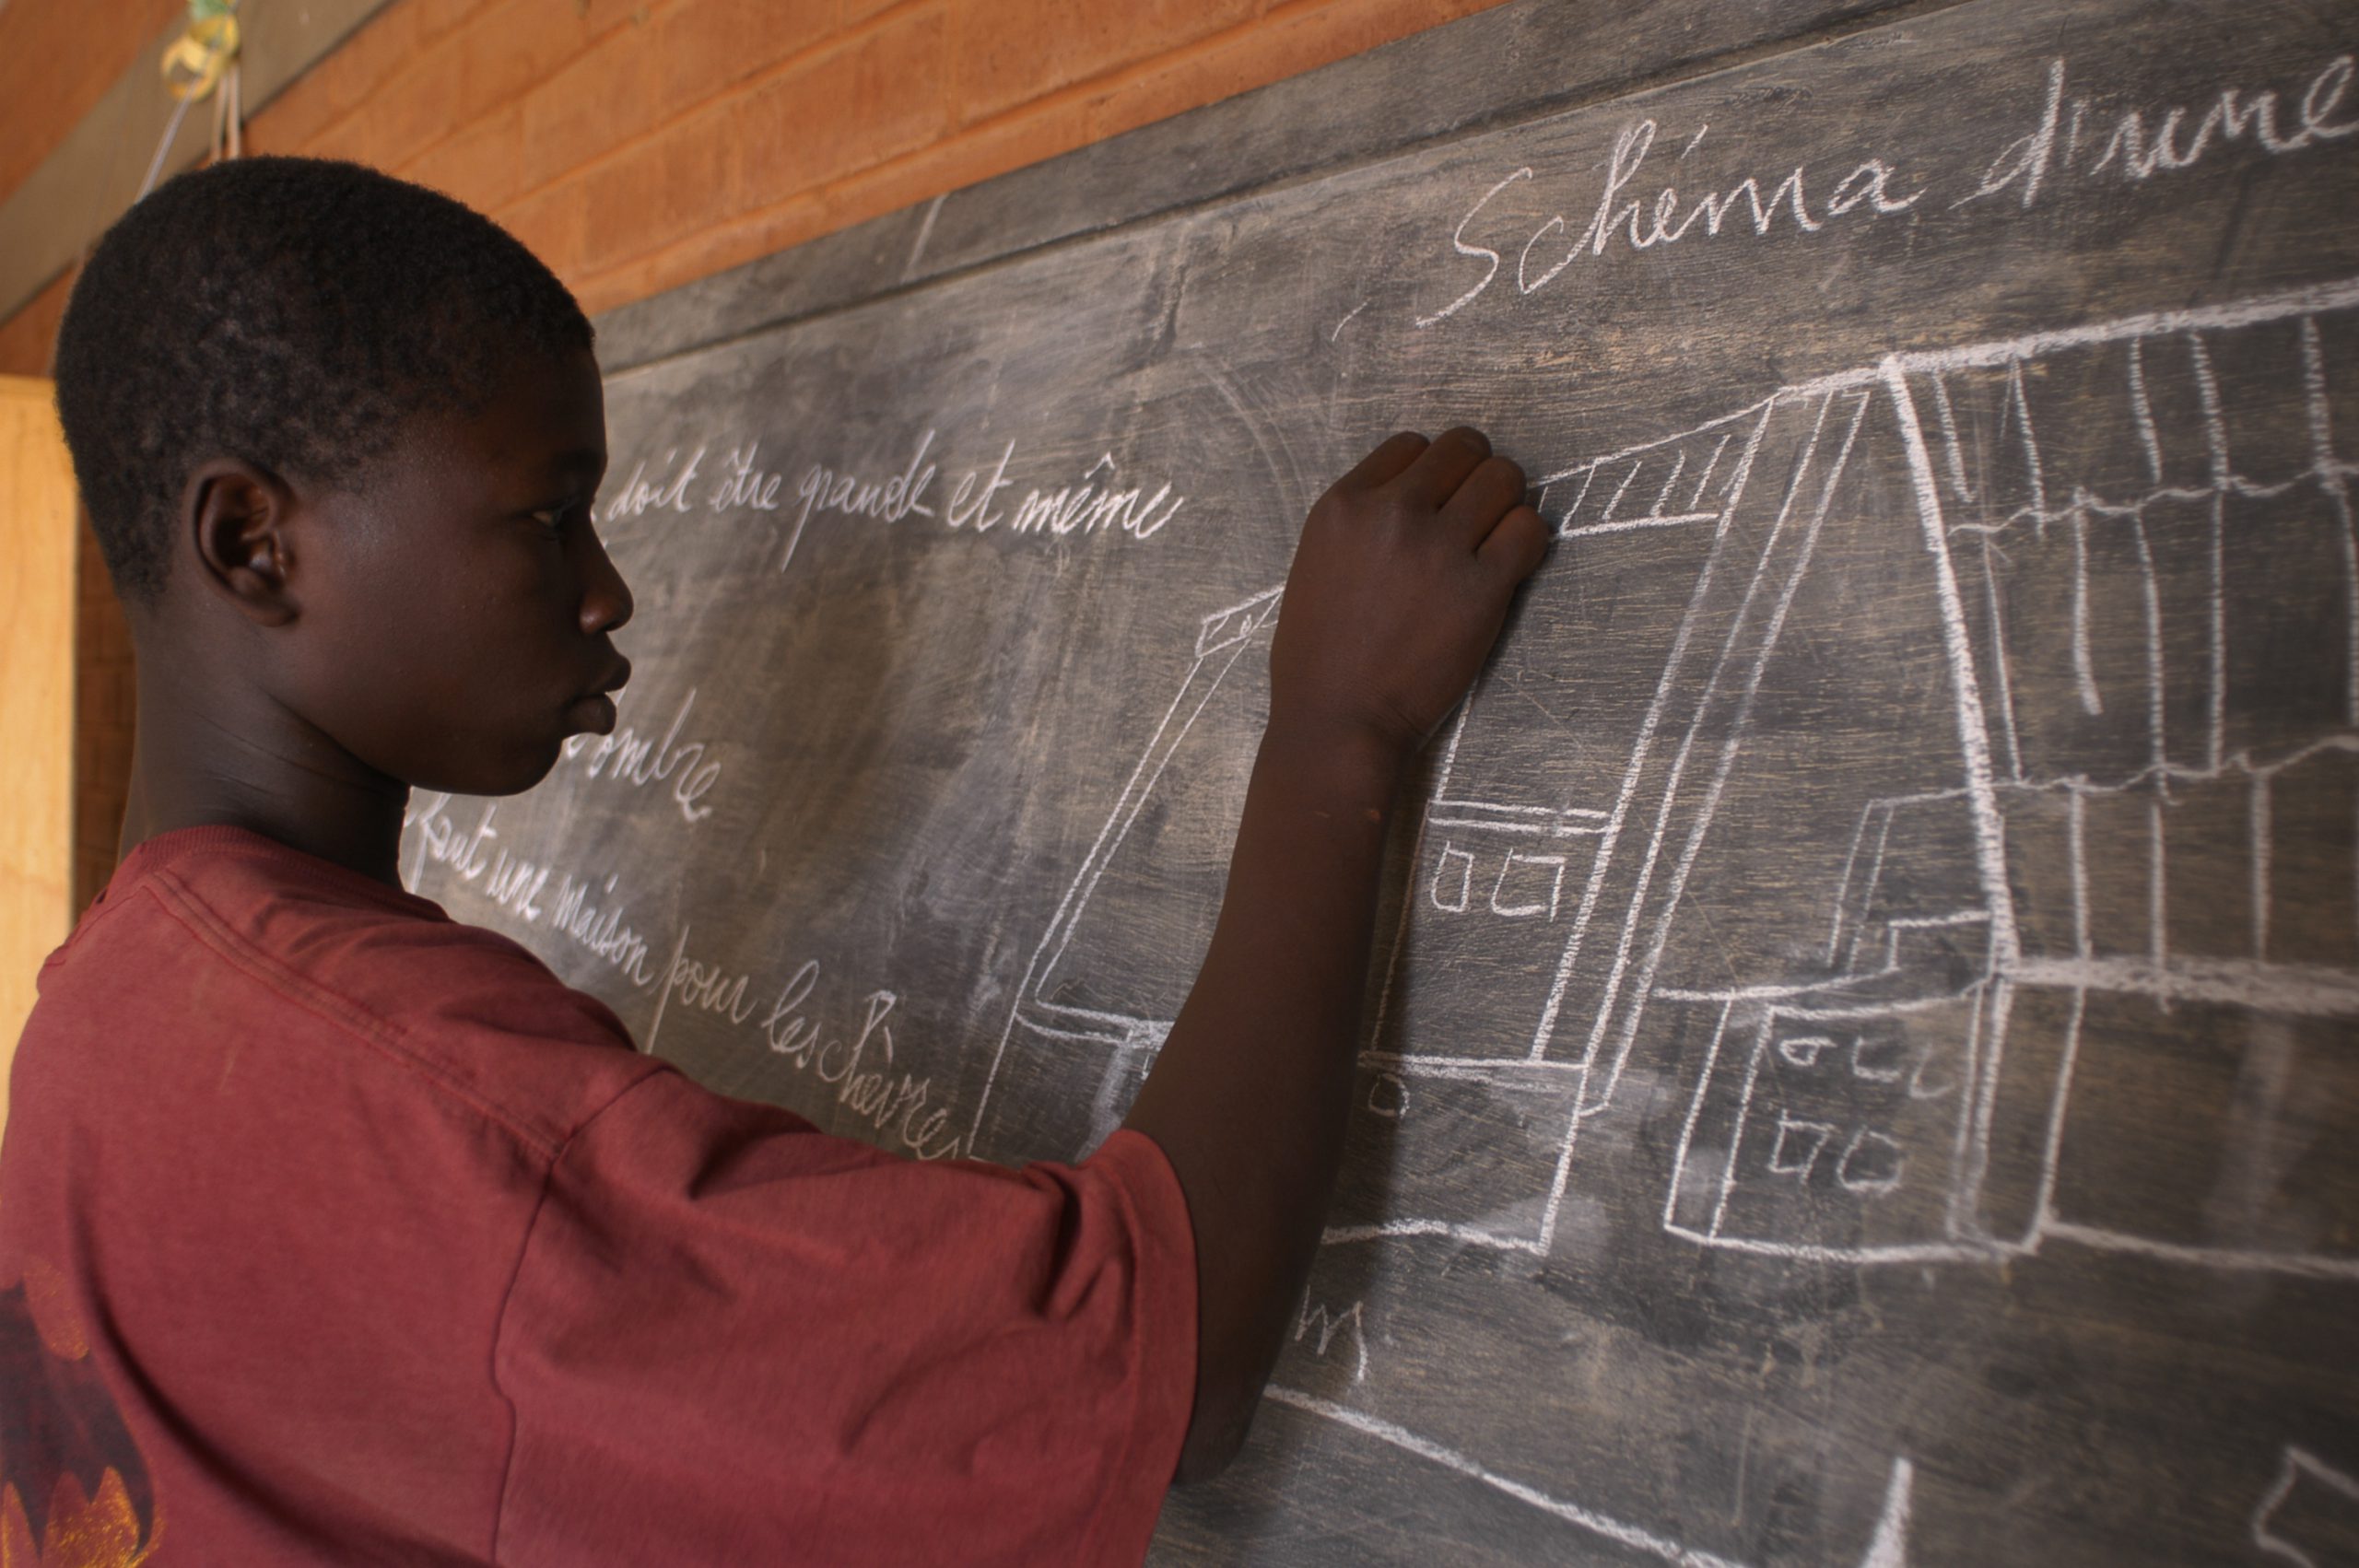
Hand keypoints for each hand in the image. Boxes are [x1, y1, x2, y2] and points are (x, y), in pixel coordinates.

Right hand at [1268, 427, 1548, 765]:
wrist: (1337, 721)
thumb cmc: (1317, 658)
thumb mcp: (1315, 563)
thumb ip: (1361, 522)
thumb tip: (1413, 498)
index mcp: (1345, 505)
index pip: (1413, 444)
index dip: (1432, 472)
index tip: (1435, 504)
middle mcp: (1393, 513)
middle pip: (1465, 449)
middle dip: (1474, 477)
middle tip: (1473, 518)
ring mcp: (1439, 548)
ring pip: (1506, 478)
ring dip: (1506, 505)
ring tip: (1492, 542)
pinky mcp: (1481, 588)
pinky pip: (1530, 530)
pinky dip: (1527, 542)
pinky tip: (1508, 567)